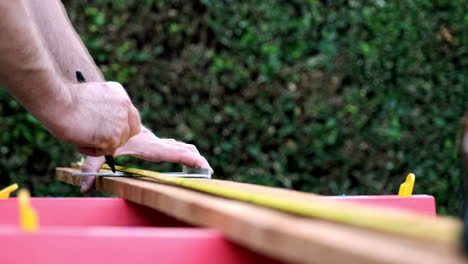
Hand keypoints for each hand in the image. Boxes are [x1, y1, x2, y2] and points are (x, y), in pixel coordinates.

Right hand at [47, 81, 140, 155]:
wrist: (57, 101)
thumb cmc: (65, 99)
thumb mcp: (93, 97)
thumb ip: (106, 109)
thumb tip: (106, 125)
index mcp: (120, 95)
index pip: (132, 117)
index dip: (122, 127)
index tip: (110, 132)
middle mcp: (125, 107)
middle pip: (128, 133)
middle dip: (113, 138)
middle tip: (94, 137)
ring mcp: (120, 123)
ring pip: (116, 144)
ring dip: (100, 144)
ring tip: (80, 136)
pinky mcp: (112, 137)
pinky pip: (105, 152)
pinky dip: (91, 150)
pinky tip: (79, 141)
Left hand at [80, 126, 211, 191]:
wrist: (98, 106)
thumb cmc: (97, 129)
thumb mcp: (95, 151)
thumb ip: (92, 169)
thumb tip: (85, 188)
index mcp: (145, 145)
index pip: (171, 153)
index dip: (188, 159)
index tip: (203, 164)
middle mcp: (151, 140)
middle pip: (178, 148)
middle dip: (193, 158)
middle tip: (206, 168)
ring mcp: (149, 136)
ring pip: (173, 144)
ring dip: (186, 153)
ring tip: (197, 163)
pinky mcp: (146, 134)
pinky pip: (163, 141)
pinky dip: (174, 148)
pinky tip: (177, 155)